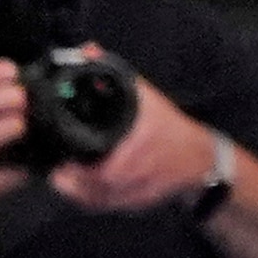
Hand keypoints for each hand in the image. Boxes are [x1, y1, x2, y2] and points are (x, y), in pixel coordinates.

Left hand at [49, 71, 220, 214]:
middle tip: (56, 171)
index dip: (76, 171)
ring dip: (78, 194)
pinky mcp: (138, 204)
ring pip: (99, 201)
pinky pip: (107, 207)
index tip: (60, 161)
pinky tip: (82, 191)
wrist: (201, 158)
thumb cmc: (169, 125)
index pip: (101, 168)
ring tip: (63, 180)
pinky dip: (92, 202)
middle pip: (95, 188)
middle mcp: (139, 170)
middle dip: (72, 183)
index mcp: (138, 143)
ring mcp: (140, 190)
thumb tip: (88, 50)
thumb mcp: (145, 96)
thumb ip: (114, 75)